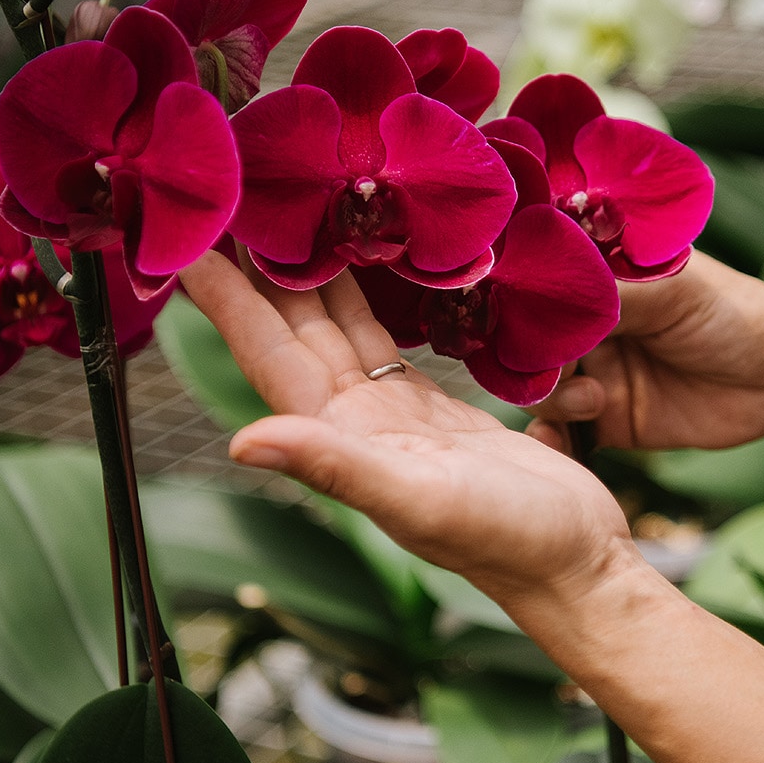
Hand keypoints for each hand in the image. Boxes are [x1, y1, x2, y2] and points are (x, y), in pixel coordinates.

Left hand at [178, 249, 632, 604]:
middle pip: (293, 330)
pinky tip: (363, 263)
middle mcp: (357, 421)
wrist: (575, 565)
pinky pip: (387, 339)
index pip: (267, 354)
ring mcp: (395, 414)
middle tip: (235, 197)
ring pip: (337, 328)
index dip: (226, 301)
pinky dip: (367, 299)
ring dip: (307, 275)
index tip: (188, 243)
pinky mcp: (438, 408)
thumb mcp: (422, 500)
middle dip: (258, 269)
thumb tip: (241, 444)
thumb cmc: (508, 541)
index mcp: (343, 436)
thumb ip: (336, 468)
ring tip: (284, 213)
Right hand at [528, 252, 763, 453]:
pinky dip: (551, 438)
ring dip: (550, 397)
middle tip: (551, 367)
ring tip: (592, 399)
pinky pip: (561, 430)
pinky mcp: (603, 419)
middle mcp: (587, 322)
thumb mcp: (672, 291)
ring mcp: (592, 370)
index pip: (537, 281)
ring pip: (538, 385)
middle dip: (529, 355)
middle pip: (527, 337)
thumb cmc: (735, 315)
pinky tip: (560, 442)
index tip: (507, 312)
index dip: (517, 296)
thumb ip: (607, 292)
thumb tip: (540, 286)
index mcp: (598, 275)